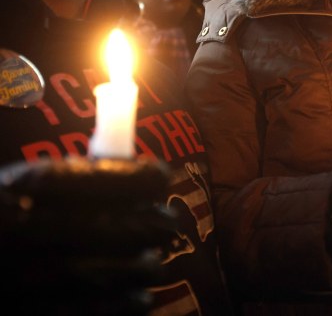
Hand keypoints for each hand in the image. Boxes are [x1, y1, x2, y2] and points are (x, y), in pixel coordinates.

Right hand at [0, 157, 175, 314]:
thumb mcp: (13, 187)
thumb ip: (66, 178)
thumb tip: (139, 176)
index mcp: (22, 189)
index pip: (104, 177)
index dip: (141, 176)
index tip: (161, 177)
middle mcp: (29, 231)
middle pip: (122, 227)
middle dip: (156, 223)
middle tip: (169, 222)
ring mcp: (30, 279)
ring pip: (120, 273)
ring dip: (147, 266)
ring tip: (155, 263)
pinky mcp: (33, 315)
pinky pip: (102, 311)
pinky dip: (128, 303)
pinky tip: (138, 298)